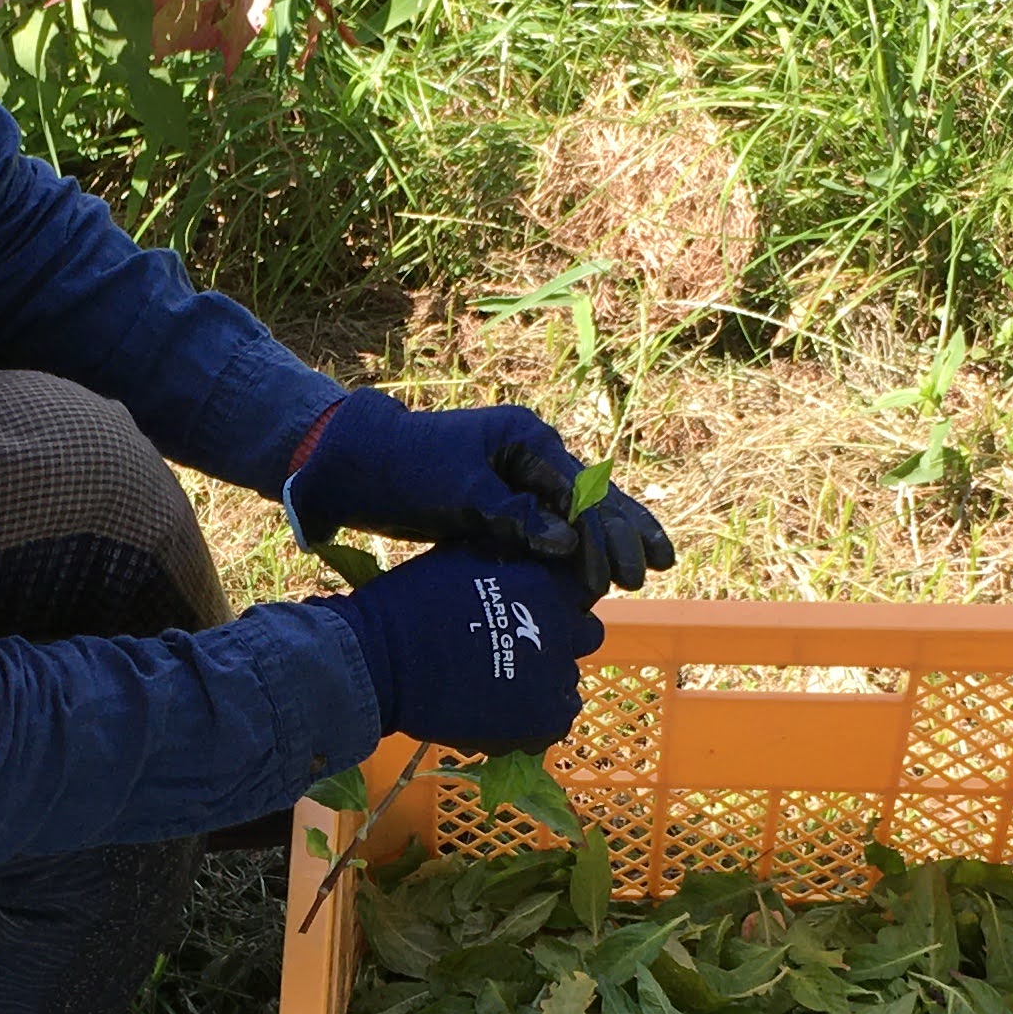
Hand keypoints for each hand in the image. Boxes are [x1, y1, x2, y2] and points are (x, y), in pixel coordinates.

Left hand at [283, 387, 676, 596]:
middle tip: (654, 570)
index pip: (581, 491)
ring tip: (648, 569)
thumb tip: (565, 543)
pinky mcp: (502, 506)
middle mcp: (532, 456)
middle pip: (592, 498)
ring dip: (609, 541)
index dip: (606, 533)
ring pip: (577, 514)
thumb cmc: (405, 467)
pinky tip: (596, 573)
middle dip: (625, 533)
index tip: (623, 572)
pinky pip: (550, 529)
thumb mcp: (458, 490)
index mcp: (528, 440)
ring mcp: (519, 481)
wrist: (358, 465)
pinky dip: (576, 550)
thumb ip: (512, 515)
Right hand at [324, 548, 601, 756]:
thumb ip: (505, 556)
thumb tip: (521, 552)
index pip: (578, 590)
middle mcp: (560, 627)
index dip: (554, 600)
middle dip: (557, 638)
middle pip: (583, 634)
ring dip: (544, 679)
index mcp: (547, 583)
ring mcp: (555, 676)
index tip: (527, 609)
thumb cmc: (411, 601)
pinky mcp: (544, 719)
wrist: (382, 660)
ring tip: (503, 684)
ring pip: (567, 678)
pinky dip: (537, 717)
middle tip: (517, 648)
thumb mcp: (461, 557)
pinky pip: (558, 717)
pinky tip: (506, 710)